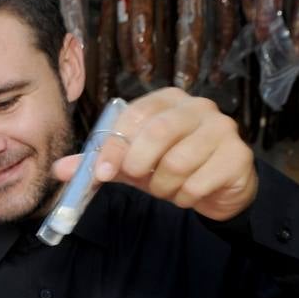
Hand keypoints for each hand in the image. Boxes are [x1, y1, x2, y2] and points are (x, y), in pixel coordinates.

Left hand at [53, 88, 257, 221]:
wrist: (217, 187)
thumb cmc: (170, 167)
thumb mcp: (131, 163)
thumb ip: (99, 162)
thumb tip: (60, 169)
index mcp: (168, 100)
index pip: (135, 115)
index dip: (114, 145)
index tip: (102, 173)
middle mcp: (198, 107)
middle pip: (158, 132)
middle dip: (139, 164)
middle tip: (139, 179)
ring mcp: (222, 129)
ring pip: (178, 162)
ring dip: (164, 186)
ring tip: (167, 188)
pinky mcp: (238, 155)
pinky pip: (199, 183)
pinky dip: (185, 197)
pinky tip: (189, 193)